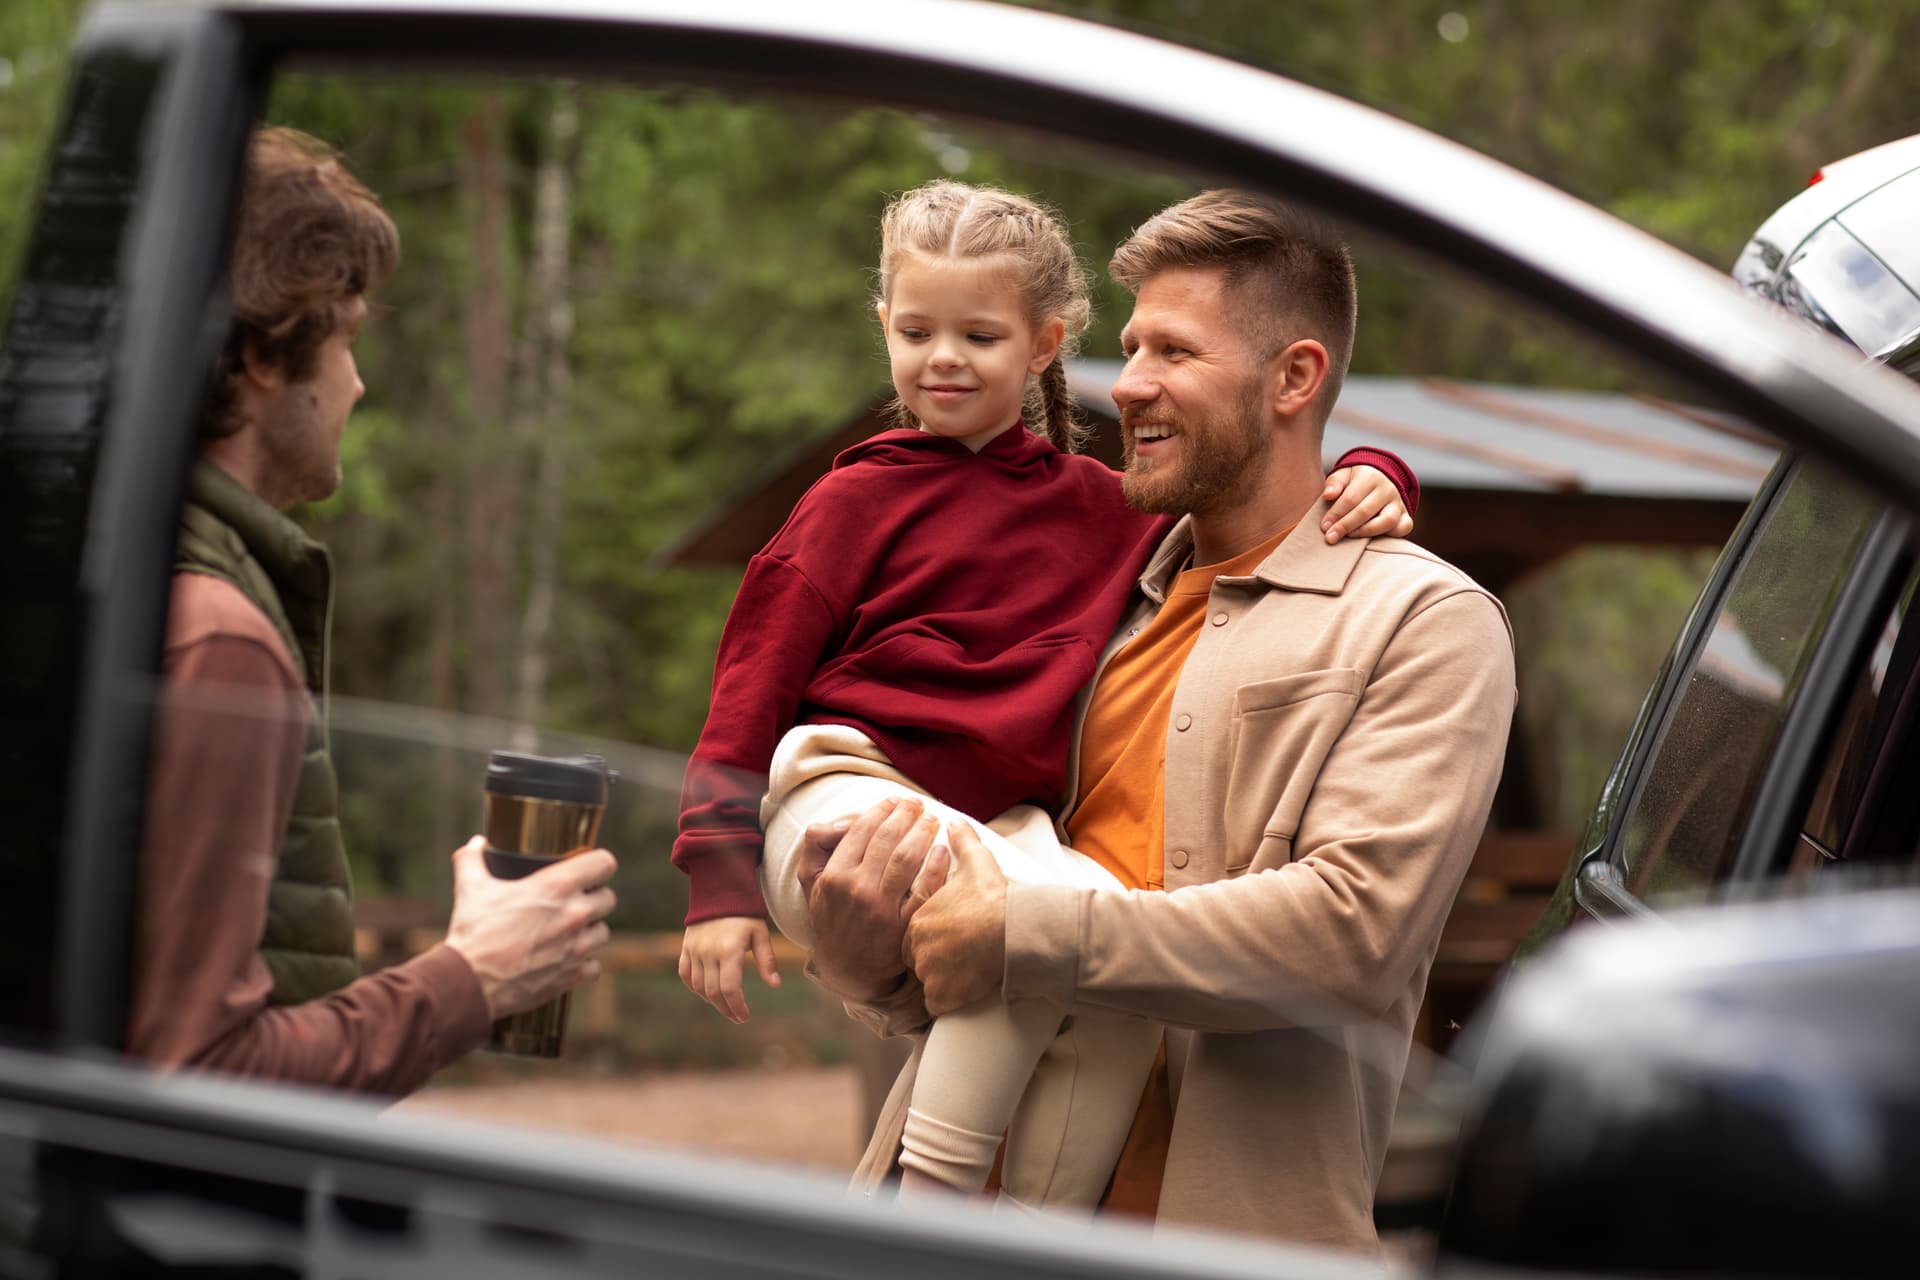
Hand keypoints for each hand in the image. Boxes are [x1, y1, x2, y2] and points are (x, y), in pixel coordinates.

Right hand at [443, 836, 616, 1019]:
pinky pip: (594, 967)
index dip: (598, 865)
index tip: (588, 870)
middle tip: (573, 903)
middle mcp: (574, 914)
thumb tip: (475, 843)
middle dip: (593, 899)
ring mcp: (577, 947)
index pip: (604, 863)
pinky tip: (566, 961)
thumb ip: (472, 859)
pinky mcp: (572, 975)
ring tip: (568, 932)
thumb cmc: (472, 932)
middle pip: (608, 899)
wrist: (469, 982)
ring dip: (589, 932)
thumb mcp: (470, 887)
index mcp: (557, 886)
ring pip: (603, 933)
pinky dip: (583, 965)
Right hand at [678, 915, 779, 1023]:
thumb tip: (774, 984)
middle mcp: (708, 952)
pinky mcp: (686, 948)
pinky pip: (686, 975)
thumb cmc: (744, 913)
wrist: (719, 892)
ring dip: (712, 1000)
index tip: (744, 1016)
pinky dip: (695, 987)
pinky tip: (707, 993)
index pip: (729, 988)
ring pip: (699, 986)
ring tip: (726, 1006)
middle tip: (738, 1017)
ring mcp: (694, 951)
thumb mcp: (760, 933)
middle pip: (713, 992)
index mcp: (729, 950)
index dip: (736, 1006)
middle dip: (726, 1009)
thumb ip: (767, 960)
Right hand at [795, 796, 948, 1001]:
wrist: (846, 968)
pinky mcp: (903, 927)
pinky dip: (936, 867)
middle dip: (905, 815)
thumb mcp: (812, 883)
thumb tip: (842, 822)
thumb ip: (817, 846)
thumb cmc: (832, 917)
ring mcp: (881, 910)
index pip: (860, 831)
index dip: (880, 810)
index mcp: (834, 876)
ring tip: (931, 819)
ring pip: (906, 859)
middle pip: (887, 839)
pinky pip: (924, 891)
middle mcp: (857, 890)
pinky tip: (943, 851)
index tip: (893, 800)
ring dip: (922, 833)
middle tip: (917, 804)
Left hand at [901, 824, 1007, 1015]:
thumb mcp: (977, 863)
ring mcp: (928, 973)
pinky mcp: (942, 996)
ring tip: (962, 975)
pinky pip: (937, 1005)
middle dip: (931, 960)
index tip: (948, 938)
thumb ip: (963, 843)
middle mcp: (916, 947)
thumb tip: (956, 823)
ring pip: (927, 983)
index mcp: (919, 917)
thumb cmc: (994, 897)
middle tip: (956, 957)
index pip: (913, 933)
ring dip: (940, 982)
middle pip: (916, 960)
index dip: (930, 937)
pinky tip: (962, 993)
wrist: (1013, 929)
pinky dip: (948, 1002)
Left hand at [1321, 465, 1411, 542]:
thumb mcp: (1343, 475)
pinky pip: (1404, 528)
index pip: (1351, 498)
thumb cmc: (1355, 481)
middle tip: (1330, 537)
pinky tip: (1372, 539)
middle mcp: (1387, 489)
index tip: (1324, 526)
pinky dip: (1391, 535)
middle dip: (1345, 526)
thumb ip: (1334, 483)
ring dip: (1365, 532)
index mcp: (1370, 477)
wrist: (1380, 478)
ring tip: (1349, 536)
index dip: (1336, 514)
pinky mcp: (1405, 515)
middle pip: (1365, 511)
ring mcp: (1398, 503)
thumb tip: (1328, 495)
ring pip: (1387, 521)